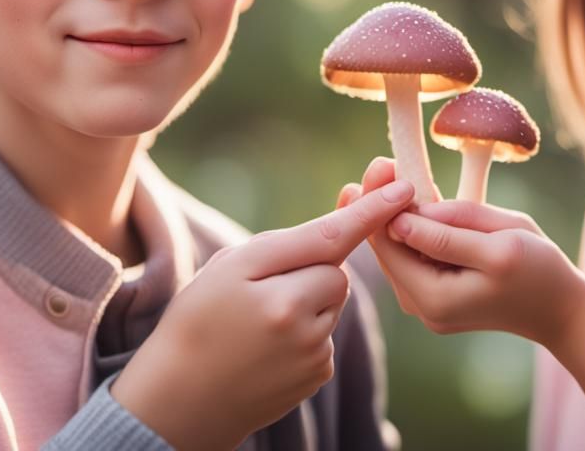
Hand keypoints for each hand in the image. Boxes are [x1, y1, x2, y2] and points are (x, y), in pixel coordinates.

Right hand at [112, 179, 414, 450]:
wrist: (180, 400)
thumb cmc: (199, 319)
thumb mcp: (229, 267)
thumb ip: (289, 245)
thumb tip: (345, 233)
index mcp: (272, 288)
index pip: (333, 237)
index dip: (371, 209)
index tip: (404, 184)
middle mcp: (298, 322)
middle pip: (335, 270)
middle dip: (312, 268)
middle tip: (263, 288)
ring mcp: (311, 353)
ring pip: (334, 299)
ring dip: (310, 299)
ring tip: (262, 320)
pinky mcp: (318, 374)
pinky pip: (328, 330)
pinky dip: (308, 329)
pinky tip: (271, 345)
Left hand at [340, 158, 584, 347]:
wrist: (561, 308)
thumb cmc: (539, 269)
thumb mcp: (499, 243)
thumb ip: (448, 233)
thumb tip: (398, 219)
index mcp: (436, 298)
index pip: (390, 245)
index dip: (380, 203)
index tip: (380, 164)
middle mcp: (423, 309)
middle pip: (388, 249)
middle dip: (383, 205)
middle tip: (379, 163)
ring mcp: (428, 306)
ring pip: (399, 250)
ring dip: (395, 214)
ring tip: (390, 173)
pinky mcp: (436, 296)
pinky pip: (414, 256)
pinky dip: (411, 227)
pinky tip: (410, 198)